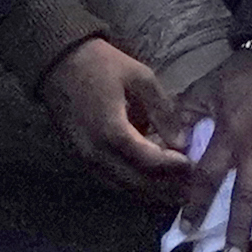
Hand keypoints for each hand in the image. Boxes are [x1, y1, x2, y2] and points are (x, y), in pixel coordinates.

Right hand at [38, 35, 199, 199]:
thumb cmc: (100, 64)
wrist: (57, 61)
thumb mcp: (140, 77)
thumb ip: (162, 110)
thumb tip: (181, 140)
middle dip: (164, 188)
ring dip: (148, 190)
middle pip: (136, 183)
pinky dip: (131, 184)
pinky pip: (109, 180)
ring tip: (172, 189)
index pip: (150, 162)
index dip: (173, 167)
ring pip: (122, 187)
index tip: (193, 165)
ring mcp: (85, 159)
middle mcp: (97, 153)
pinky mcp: (79, 158)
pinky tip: (147, 179)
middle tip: (188, 187)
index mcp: (112, 132)